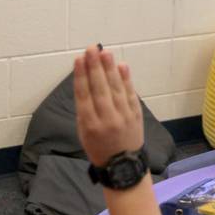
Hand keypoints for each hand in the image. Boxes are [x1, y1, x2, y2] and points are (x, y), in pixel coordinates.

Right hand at [74, 46, 144, 164]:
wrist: (123, 166)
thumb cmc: (98, 147)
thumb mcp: (83, 133)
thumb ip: (84, 109)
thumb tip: (87, 82)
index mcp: (90, 125)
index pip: (84, 95)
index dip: (81, 76)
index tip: (79, 59)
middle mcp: (107, 119)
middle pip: (100, 88)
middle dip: (95, 66)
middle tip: (92, 49)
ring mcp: (123, 116)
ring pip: (116, 88)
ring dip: (110, 69)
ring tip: (105, 53)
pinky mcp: (136, 114)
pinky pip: (130, 94)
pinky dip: (126, 79)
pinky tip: (122, 66)